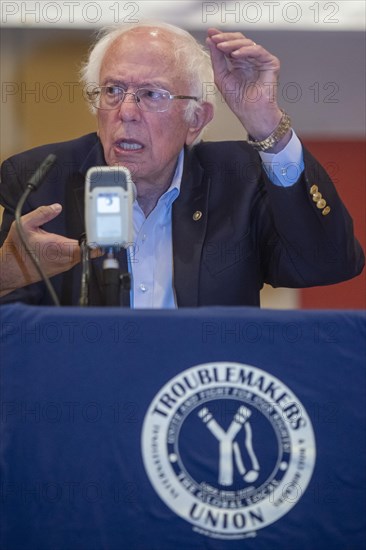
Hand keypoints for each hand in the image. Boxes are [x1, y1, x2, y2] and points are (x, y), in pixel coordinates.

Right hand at [0, 204, 98, 295]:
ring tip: (94, 235)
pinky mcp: (62, 268)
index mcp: (59, 247)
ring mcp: (65, 265)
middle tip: (104, 230)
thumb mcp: (25, 224)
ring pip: (83, 255)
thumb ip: (41, 213)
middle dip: (95, 241)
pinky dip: (80, 252)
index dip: (98, 243)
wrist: (10, 268)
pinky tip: (81, 244)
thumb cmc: (18, 248)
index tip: (106, 236)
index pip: (87, 248)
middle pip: (89, 251)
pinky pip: (76, 259)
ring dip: (88, 247)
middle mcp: (65, 258)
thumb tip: (56, 207)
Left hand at [206, 28, 289, 147]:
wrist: (251, 114)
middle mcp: (250, 59)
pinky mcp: (270, 63)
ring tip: (221, 46)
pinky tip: (235, 54)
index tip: (210, 33)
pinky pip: (258, 51)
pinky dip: (246, 51)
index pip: (230, 45)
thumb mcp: (221, 77)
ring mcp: (261, 60)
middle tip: (215, 38)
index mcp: (239, 62)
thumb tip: (210, 40)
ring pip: (247, 43)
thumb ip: (217, 59)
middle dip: (225, 38)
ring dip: (233, 43)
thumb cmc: (239, 101)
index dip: (220, 38)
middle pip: (239, 40)